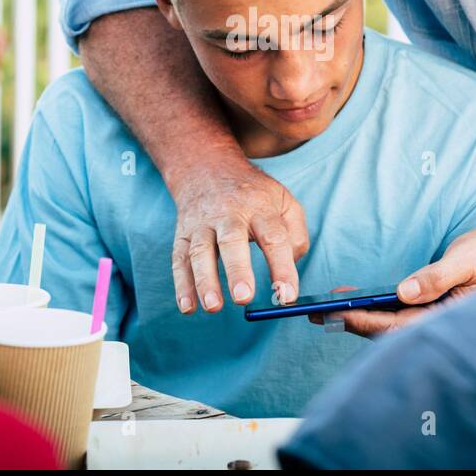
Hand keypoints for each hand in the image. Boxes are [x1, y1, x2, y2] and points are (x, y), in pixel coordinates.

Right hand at [169, 158, 309, 313]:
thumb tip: (289, 270)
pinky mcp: (183, 235)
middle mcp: (228, 213)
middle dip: (237, 270)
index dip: (282, 268)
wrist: (206, 167)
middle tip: (243, 297)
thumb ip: (296, 235)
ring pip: (200, 251)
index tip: (287, 296)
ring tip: (213, 306)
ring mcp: (202, 224)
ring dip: (204, 280)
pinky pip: (179, 260)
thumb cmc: (252, 194)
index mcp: (259, 207)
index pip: (274, 237)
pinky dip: (181, 285)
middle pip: (232, 240)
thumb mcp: (283, 201)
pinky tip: (187, 307)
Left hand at [320, 207, 475, 336]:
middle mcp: (441, 320)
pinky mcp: (435, 305)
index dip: (365, 321)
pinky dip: (379, 306)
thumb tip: (404, 292)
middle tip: (319, 312)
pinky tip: (361, 297)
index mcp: (449, 315)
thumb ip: (437, 277)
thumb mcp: (467, 259)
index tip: (337, 313)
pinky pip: (401, 311)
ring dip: (363, 315)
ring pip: (394, 322)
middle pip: (390, 329)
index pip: (398, 326)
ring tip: (331, 305)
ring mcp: (437, 314)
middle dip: (355, 322)